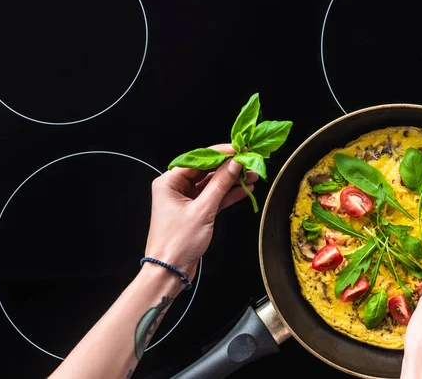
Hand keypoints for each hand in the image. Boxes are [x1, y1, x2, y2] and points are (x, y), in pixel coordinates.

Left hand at [144, 144, 257, 280]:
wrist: (170, 271)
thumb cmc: (177, 242)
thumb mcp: (203, 210)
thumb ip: (220, 185)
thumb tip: (235, 163)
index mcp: (169, 182)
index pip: (197, 159)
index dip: (220, 153)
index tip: (239, 149)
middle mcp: (176, 188)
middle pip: (206, 170)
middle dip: (229, 167)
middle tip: (250, 162)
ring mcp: (186, 200)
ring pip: (212, 184)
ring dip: (231, 180)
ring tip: (253, 175)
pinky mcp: (195, 212)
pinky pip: (214, 198)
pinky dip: (228, 194)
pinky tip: (244, 189)